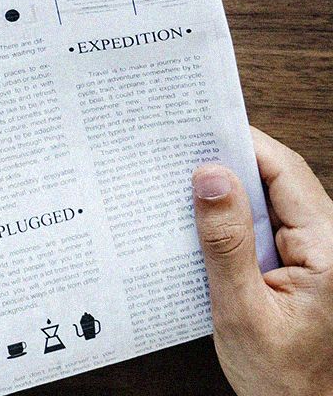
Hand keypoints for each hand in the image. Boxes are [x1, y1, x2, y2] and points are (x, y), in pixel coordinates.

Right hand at [193, 127, 332, 395]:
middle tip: (179, 149)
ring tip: (182, 182)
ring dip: (230, 190)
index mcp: (329, 249)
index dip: (242, 142)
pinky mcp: (303, 267)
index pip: (285, 171)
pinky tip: (203, 222)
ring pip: (271, 199)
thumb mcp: (242, 311)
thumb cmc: (283, 380)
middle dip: (230, 161)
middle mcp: (330, 244)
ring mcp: (319, 255)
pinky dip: (235, 217)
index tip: (198, 127)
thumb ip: (226, 242)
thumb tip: (211, 176)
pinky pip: (268, 224)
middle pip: (278, 178)